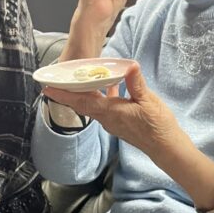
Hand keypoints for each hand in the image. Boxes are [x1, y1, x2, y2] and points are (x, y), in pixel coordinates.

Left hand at [43, 63, 180, 160]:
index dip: (64, 95)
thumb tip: (129, 66)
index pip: (82, 101)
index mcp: (110, 112)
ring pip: (93, 105)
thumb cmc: (157, 125)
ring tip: (81, 79)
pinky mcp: (119, 122)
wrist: (165, 146)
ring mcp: (112, 122)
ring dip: (85, 93)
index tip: (48, 89)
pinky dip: (102, 96)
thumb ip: (136, 83)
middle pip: (83, 103)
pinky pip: (104, 107)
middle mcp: (107, 119)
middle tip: (59, 79)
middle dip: (69, 92)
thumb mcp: (148, 101)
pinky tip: (111, 86)